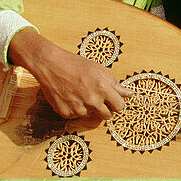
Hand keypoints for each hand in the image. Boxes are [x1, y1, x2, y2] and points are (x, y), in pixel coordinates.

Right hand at [7, 28, 131, 119]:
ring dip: (89, 108)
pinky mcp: (66, 113)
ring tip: (80, 93)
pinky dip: (75, 108)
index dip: (117, 103)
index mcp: (102, 88)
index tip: (113, 101)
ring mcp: (78, 108)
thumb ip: (115, 85)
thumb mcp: (99, 70)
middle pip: (107, 115)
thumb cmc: (76, 65)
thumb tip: (130, 94)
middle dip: (105, 108)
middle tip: (97, 98)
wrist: (50, 65)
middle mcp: (91, 100)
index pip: (119, 106)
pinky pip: (77, 116)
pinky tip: (70, 96)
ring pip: (91, 115)